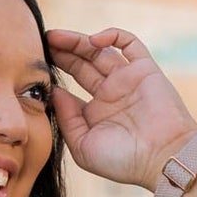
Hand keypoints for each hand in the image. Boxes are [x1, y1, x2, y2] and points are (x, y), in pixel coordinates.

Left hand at [47, 25, 196, 191]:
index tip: (33, 68)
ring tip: (56, 36)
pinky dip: (113, 36)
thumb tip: (54, 92)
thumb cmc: (123, 160)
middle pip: (81, 64)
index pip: (69, 87)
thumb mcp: (83, 147)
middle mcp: (110, 94)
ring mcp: (127, 80)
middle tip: (42, 41)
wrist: (162, 158)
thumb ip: (66, 120)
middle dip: (61, 52)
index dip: (53, 75)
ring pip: (99, 51)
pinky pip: (129, 43)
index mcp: (94, 113)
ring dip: (78, 41)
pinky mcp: (145, 69)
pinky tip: (94, 40)